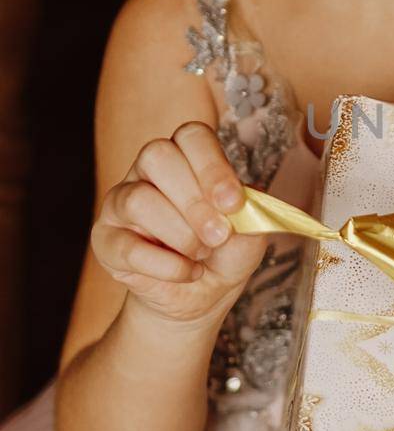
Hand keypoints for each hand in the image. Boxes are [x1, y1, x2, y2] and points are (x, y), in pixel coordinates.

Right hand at [91, 120, 265, 326]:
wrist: (202, 294)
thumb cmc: (225, 252)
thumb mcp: (250, 231)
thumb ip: (249, 212)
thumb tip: (239, 201)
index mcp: (187, 156)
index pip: (192, 136)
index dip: (213, 167)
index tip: (234, 204)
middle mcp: (148, 171)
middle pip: (157, 156)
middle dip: (195, 202)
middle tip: (219, 236)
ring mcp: (121, 201)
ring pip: (139, 200)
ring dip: (181, 235)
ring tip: (202, 254)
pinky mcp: (105, 239)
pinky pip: (128, 247)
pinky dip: (167, 266)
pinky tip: (188, 272)